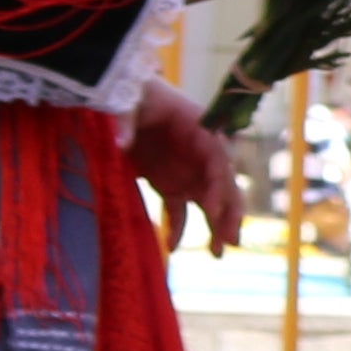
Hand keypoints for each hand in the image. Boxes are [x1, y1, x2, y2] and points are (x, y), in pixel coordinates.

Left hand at [123, 83, 241, 252]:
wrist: (129, 96)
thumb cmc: (136, 94)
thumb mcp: (129, 102)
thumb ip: (126, 121)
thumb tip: (120, 144)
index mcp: (201, 130)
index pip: (219, 161)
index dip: (219, 186)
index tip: (212, 211)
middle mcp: (202, 155)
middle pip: (224, 186)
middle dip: (229, 215)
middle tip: (230, 242)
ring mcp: (188, 172)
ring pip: (209, 203)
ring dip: (215, 227)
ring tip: (216, 255)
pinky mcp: (171, 185)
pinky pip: (179, 211)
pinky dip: (178, 229)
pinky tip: (171, 248)